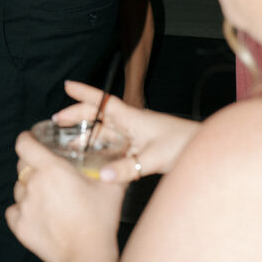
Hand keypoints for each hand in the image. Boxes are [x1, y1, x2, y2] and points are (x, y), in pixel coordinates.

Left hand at [6, 130, 123, 261]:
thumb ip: (112, 169)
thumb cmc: (99, 220)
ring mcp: (24, 206)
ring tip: (46, 197)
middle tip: (46, 171)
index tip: (31, 139)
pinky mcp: (20, 227)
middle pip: (21, 165)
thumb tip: (118, 160)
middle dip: (31, 164)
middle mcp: (33, 184)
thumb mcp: (111, 188)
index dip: (26, 139)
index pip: (24, 144)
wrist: (87, 256)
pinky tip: (36, 214)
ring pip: (18, 188)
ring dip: (28, 188)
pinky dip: (21, 210)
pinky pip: (13, 211)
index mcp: (50, 168)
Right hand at [52, 80, 200, 182]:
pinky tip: (95, 158)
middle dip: (77, 115)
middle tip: (57, 120)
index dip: (84, 92)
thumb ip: (127, 168)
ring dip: (87, 134)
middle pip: (98, 115)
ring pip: (105, 131)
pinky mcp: (142, 146)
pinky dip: (101, 148)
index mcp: (131, 117)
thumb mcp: (153, 158)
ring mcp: (136, 135)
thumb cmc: (182, 145)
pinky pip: (115, 144)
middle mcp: (131, 123)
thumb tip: (101, 176)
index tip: (67, 85)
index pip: (102, 101)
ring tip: (69, 143)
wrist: (204, 148)